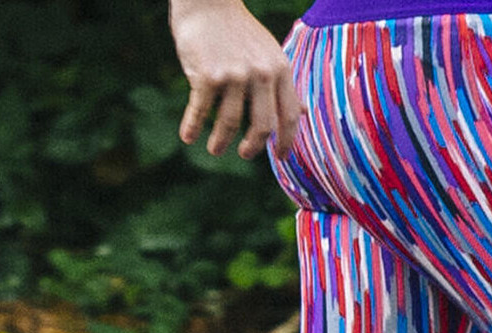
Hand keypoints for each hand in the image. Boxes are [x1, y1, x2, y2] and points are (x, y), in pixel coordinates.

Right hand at [170, 0, 297, 158]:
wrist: (208, 4)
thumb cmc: (239, 33)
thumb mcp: (270, 55)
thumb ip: (284, 85)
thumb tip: (304, 114)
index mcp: (280, 70)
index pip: (290, 115)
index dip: (287, 141)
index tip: (281, 158)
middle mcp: (261, 74)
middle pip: (263, 125)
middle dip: (254, 147)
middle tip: (245, 154)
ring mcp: (234, 75)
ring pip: (230, 122)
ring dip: (221, 141)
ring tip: (215, 150)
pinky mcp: (207, 75)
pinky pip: (200, 110)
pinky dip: (192, 126)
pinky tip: (187, 137)